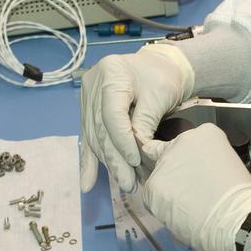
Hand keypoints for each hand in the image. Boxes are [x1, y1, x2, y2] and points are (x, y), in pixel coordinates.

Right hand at [79, 42, 195, 192]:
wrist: (158, 67)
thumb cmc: (163, 77)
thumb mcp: (161, 94)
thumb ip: (146, 119)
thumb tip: (136, 150)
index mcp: (111, 72)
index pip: (112, 113)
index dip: (122, 139)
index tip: (135, 160)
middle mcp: (93, 85)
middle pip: (101, 128)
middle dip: (115, 159)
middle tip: (129, 183)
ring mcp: (88, 99)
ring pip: (95, 137)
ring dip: (109, 163)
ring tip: (125, 183)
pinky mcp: (88, 112)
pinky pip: (89, 139)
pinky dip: (90, 161)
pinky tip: (87, 183)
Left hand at [141, 123, 250, 250]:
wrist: (236, 218)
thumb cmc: (240, 197)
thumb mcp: (227, 166)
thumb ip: (205, 164)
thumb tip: (193, 178)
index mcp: (205, 134)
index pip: (187, 144)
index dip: (188, 162)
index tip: (194, 174)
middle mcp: (181, 141)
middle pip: (170, 158)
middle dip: (177, 176)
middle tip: (193, 194)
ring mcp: (165, 163)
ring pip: (161, 179)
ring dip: (169, 193)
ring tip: (189, 209)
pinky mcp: (153, 185)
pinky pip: (153, 198)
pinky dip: (163, 208)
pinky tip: (181, 215)